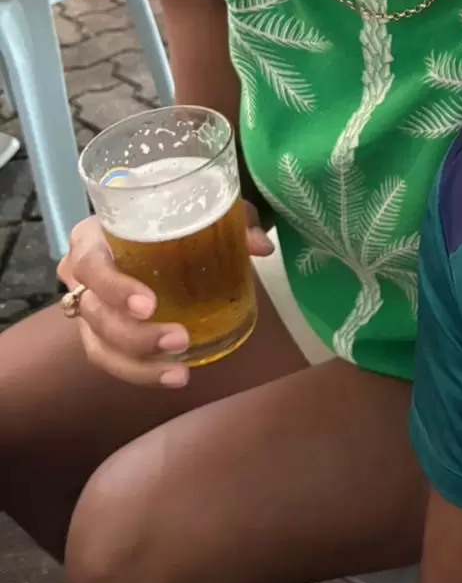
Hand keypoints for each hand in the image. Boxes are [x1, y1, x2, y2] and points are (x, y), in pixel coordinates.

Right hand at [58, 206, 270, 388]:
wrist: (148, 227)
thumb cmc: (168, 215)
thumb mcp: (198, 208)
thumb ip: (230, 219)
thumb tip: (260, 246)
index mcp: (92, 238)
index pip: (91, 265)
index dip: (116, 288)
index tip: (149, 306)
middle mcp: (81, 275)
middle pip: (96, 314)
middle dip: (136, 336)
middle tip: (180, 339)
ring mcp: (88, 308)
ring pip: (100, 346)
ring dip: (138, 365)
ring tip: (179, 372)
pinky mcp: (100, 333)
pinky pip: (112, 360)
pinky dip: (141, 372)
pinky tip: (174, 375)